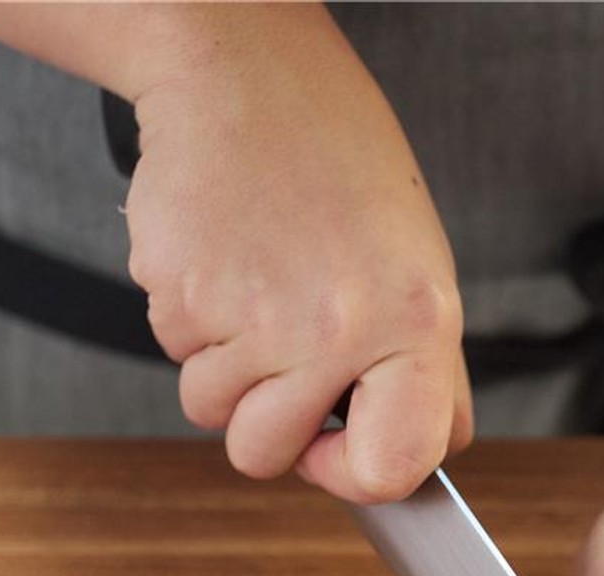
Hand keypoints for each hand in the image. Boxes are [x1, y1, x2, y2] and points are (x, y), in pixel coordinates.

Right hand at [124, 5, 471, 501]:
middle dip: (265, 420)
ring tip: (257, 288)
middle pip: (266, 456)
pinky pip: (175, 356)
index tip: (340, 446)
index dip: (357, 475)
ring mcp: (251, 316)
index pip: (392, 468)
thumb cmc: (338, 162)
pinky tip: (224, 261)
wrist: (243, 74)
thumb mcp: (419, 266)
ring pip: (211, 412)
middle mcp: (336, 328)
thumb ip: (428, 372)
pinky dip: (191, 322)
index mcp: (413, 322)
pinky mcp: (179, 295)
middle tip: (284, 350)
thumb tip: (425, 459)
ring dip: (224, 367)